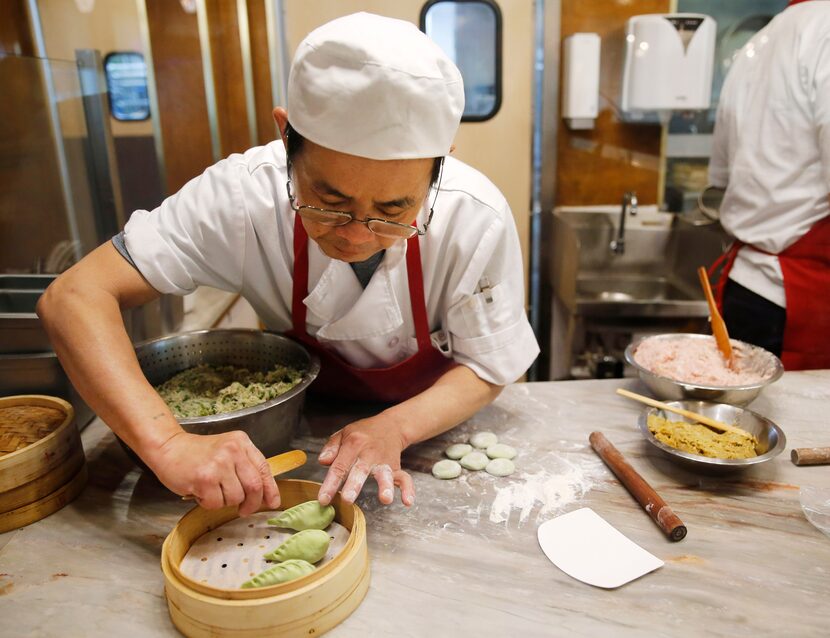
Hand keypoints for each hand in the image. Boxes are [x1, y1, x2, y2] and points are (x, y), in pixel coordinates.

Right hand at [145, 430, 280, 515]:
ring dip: (225, 502)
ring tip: (213, 491)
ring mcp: (218, 464)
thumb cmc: (197, 453)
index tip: (273, 502)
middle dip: (251, 503)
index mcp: (241, 442)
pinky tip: (200, 491)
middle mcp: (232, 451)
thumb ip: (245, 467)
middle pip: (254, 486)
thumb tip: (266, 495)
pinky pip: (216, 503)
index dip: (271, 489)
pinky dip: (209, 503)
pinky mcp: (204, 478)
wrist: (168, 447)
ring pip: (235, 497)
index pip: (264, 469)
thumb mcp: (227, 451)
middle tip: (243, 509)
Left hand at [317, 417, 413, 506]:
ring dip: (385, 486)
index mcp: (354, 444)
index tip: (323, 499)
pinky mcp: (395, 467)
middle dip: (355, 485)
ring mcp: (384, 461)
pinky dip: (408, 489)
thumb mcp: (344, 433)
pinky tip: (408, 501)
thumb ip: (332, 447)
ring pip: (385, 474)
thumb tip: (322, 461)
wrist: (390, 425)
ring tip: (385, 499)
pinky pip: (404, 477)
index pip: (340, 465)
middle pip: (361, 470)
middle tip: (348, 500)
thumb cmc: (363, 433)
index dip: (331, 483)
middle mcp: (369, 453)